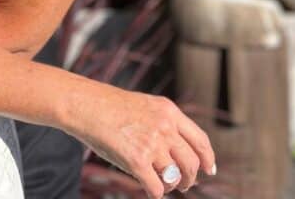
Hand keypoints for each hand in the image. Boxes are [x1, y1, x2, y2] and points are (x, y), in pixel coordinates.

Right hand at [72, 81, 215, 197]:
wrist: (86, 104)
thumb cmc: (111, 107)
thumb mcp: (146, 106)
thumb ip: (164, 124)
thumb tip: (180, 153)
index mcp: (169, 111)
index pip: (200, 140)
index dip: (208, 159)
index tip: (209, 170)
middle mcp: (164, 126)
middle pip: (191, 163)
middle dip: (190, 179)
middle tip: (183, 184)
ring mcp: (152, 144)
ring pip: (175, 178)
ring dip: (171, 185)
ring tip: (162, 184)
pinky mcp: (137, 161)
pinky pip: (157, 188)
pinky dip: (155, 193)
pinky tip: (149, 188)